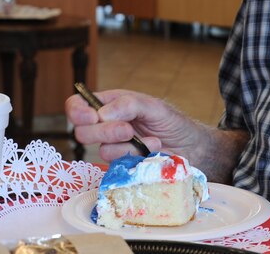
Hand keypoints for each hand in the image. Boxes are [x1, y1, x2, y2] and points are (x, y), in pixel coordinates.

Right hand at [66, 89, 205, 161]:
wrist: (192, 148)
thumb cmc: (172, 122)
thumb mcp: (153, 106)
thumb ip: (128, 104)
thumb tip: (102, 114)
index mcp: (108, 105)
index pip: (77, 105)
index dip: (77, 112)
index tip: (92, 118)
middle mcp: (106, 126)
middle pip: (82, 131)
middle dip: (105, 132)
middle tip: (127, 130)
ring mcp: (114, 147)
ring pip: (102, 150)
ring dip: (128, 145)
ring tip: (150, 140)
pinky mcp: (123, 166)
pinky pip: (118, 165)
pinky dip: (137, 157)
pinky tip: (152, 150)